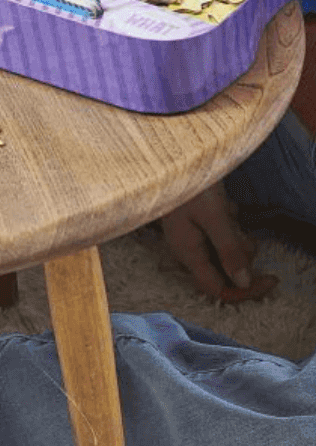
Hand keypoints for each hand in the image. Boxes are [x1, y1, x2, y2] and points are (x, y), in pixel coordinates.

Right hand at [160, 183, 261, 299]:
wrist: (173, 155)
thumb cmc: (191, 184)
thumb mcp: (214, 216)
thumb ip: (229, 249)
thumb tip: (244, 282)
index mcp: (188, 254)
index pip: (219, 290)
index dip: (246, 290)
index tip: (272, 279)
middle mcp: (188, 251)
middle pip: (225, 270)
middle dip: (242, 254)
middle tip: (243, 231)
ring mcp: (191, 237)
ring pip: (225, 251)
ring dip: (236, 236)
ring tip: (229, 211)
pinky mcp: (195, 225)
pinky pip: (220, 235)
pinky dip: (228, 224)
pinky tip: (224, 204)